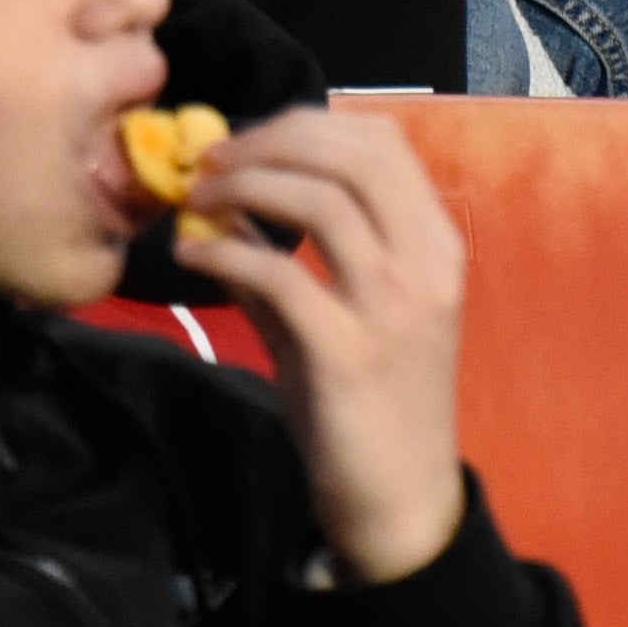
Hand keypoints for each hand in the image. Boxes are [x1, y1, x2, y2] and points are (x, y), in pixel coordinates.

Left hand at [167, 102, 472, 582]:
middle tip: (211, 159)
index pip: (382, 141)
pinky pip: (279, 273)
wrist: (399, 502)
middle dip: (270, 141)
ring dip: (244, 184)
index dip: (307, 123)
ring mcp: (393, 307)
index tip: (249, 138)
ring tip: (197, 196)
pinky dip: (225, 251)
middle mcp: (426, 264)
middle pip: (351, 155)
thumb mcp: (345, 314)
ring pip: (319, 199)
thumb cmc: (371, 404)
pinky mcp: (348, 353)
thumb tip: (223, 200)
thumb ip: (292, 255)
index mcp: (436, 244)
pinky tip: (191, 254)